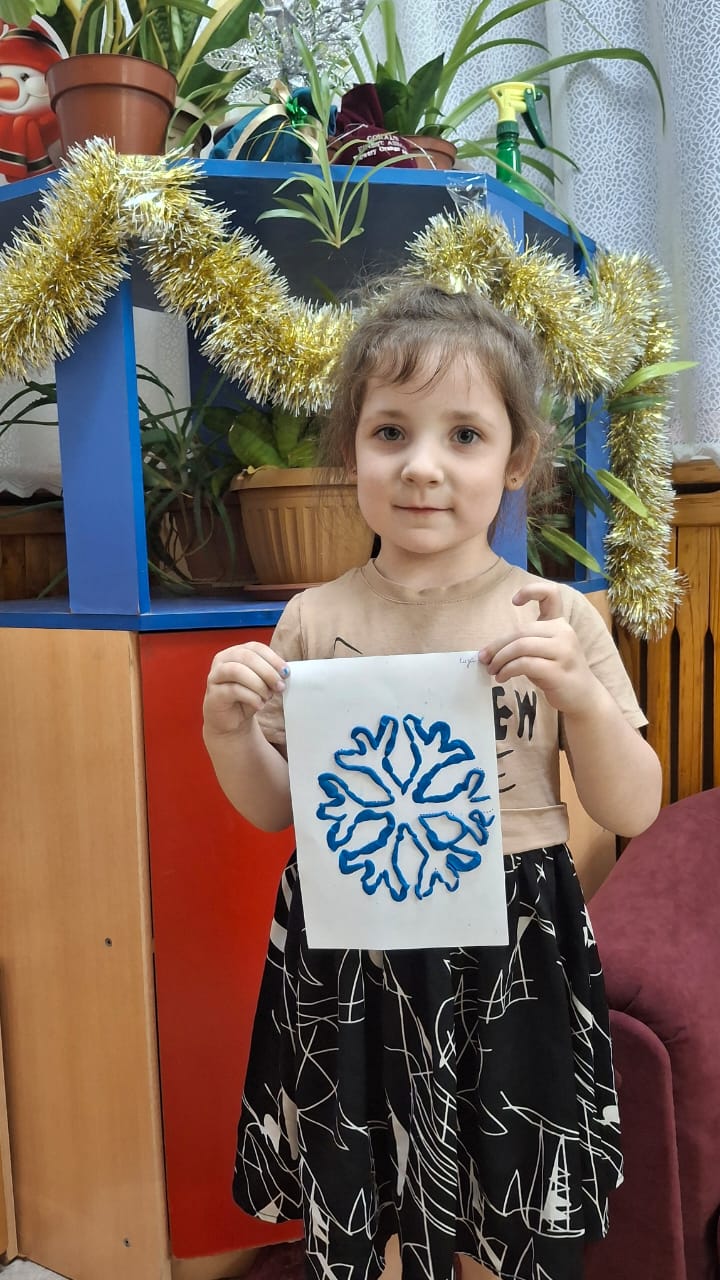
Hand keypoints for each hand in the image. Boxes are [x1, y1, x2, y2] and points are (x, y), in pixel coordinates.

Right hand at [204, 642, 287, 737]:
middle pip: (247, 657)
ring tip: (268, 696)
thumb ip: (270, 674)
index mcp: (236, 652)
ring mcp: (215, 676)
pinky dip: (251, 697)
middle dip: (267, 672)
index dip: (273, 658)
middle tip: (280, 686)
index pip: (255, 647)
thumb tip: (284, 673)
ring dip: (258, 684)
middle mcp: (223, 660)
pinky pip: (233, 690)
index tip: (286, 672)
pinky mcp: (214, 693)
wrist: (231, 720)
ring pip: (237, 671)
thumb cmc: (246, 697)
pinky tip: (259, 704)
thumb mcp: (262, 682)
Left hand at [478, 581, 599, 714]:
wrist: (583, 697)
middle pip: (521, 630)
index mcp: (559, 624)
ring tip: (492, 669)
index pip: (551, 594)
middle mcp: (564, 633)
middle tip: (484, 658)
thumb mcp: (544, 651)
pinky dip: (507, 670)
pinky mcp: (558, 671)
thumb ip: (524, 643)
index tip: (514, 601)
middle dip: (497, 645)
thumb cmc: (557, 672)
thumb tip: (489, 651)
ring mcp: (563, 652)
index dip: (531, 591)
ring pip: (521, 646)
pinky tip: (502, 677)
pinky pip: (524, 664)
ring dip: (500, 658)